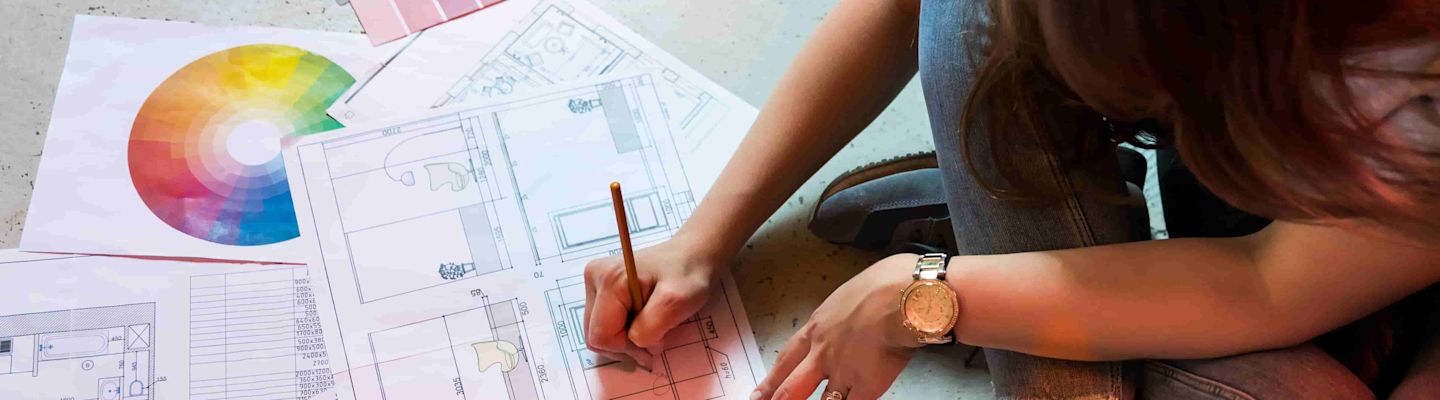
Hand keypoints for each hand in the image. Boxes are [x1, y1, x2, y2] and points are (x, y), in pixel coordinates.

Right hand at [583, 233, 725, 368]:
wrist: (691, 256)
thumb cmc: (687, 275)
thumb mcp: (676, 303)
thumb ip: (650, 328)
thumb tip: (636, 343)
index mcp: (609, 279)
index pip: (601, 335)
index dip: (628, 347)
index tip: (655, 340)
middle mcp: (595, 277)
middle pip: (595, 335)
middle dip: (625, 345)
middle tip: (656, 336)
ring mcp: (595, 282)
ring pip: (598, 332)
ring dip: (624, 339)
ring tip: (651, 323)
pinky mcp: (600, 288)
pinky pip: (603, 324)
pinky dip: (622, 330)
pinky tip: (642, 318)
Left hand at [754, 254, 922, 399]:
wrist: (901, 297)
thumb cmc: (884, 285)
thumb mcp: (849, 295)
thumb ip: (842, 315)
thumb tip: (849, 317)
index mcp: (817, 327)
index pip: (785, 360)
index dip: (769, 381)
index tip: (757, 395)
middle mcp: (823, 353)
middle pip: (791, 388)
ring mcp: (842, 372)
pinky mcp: (866, 386)